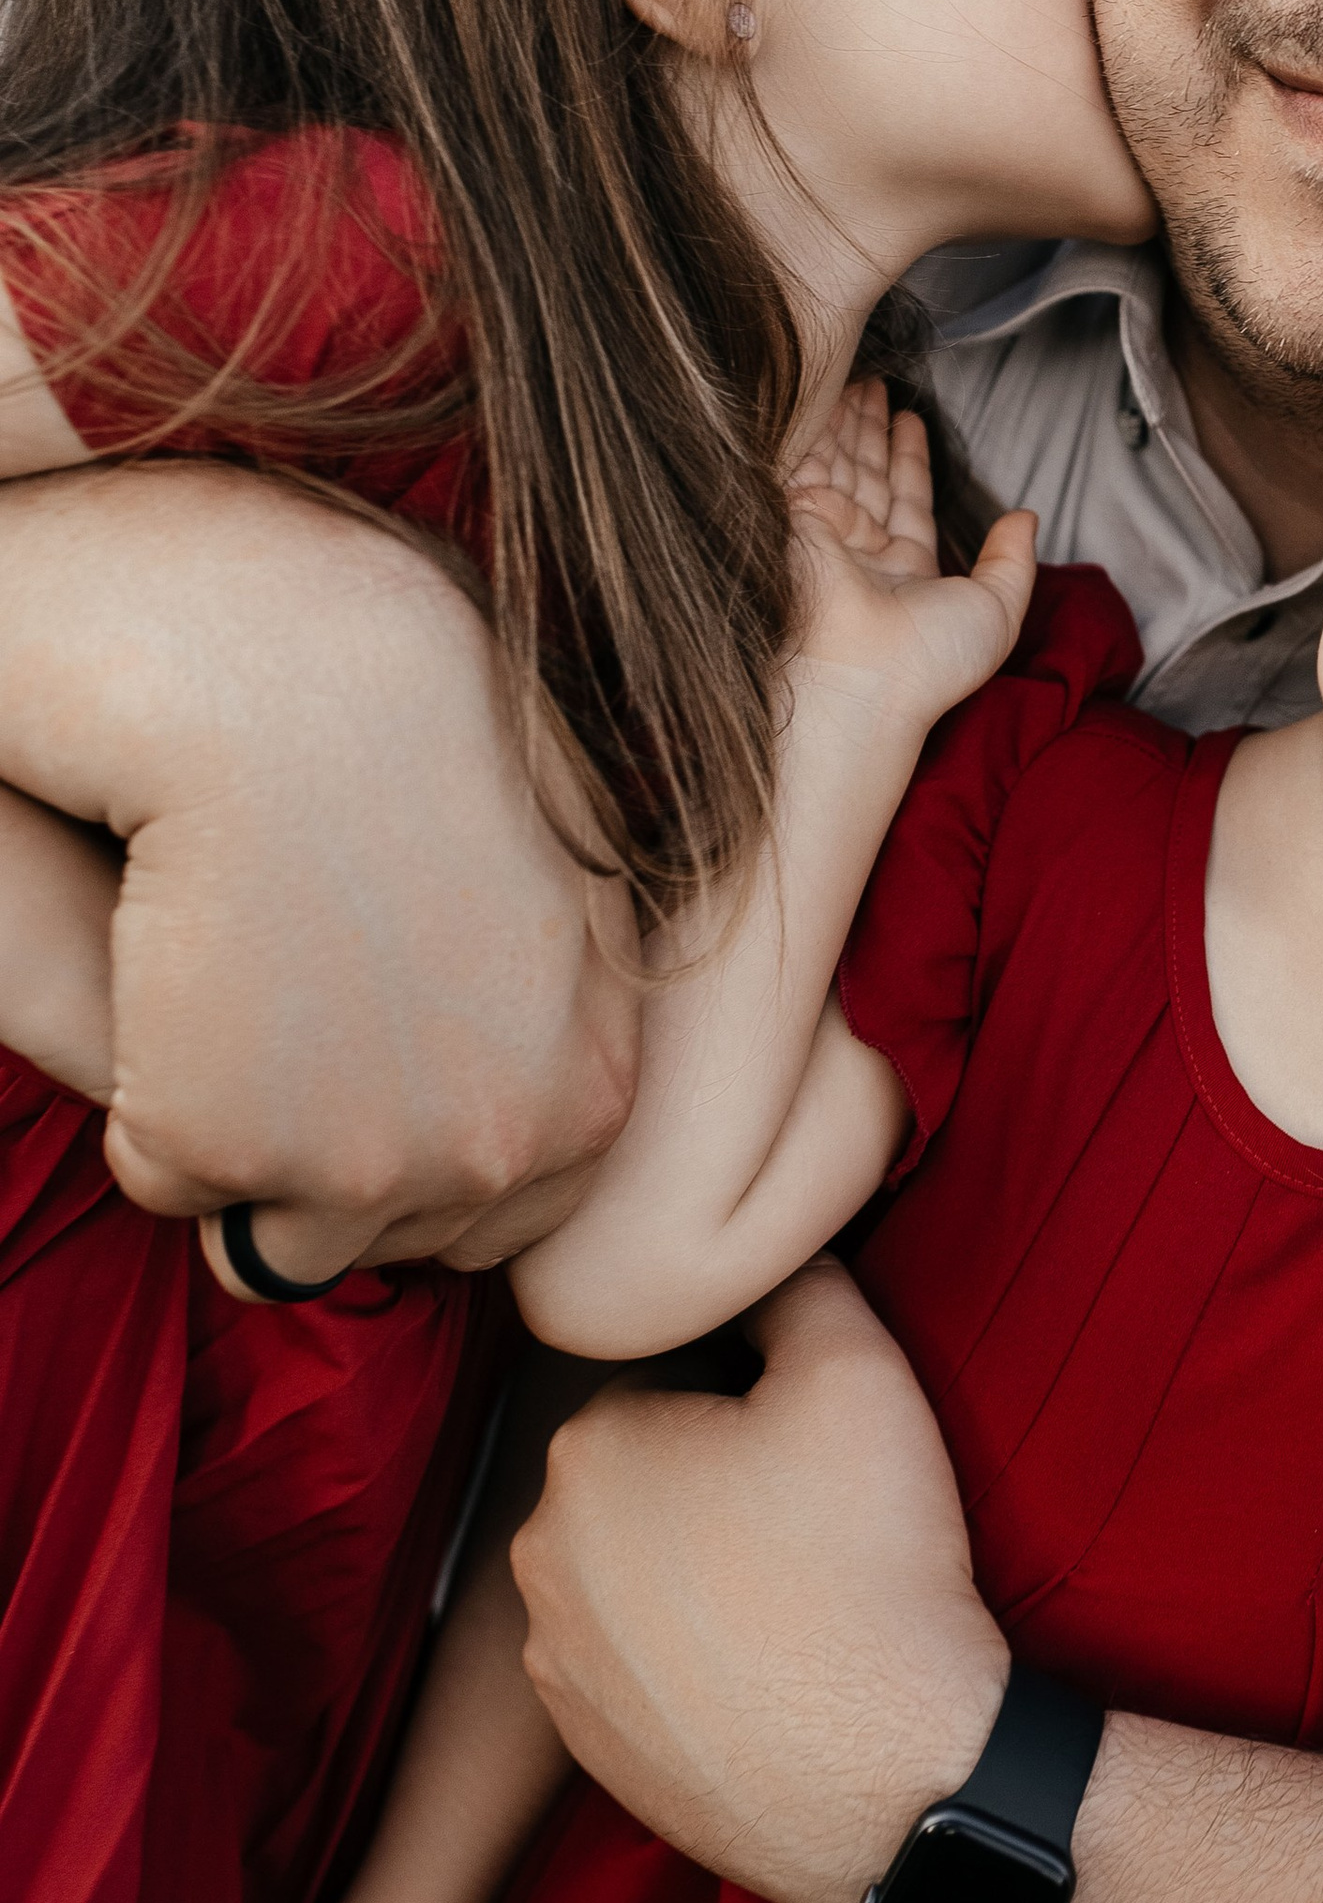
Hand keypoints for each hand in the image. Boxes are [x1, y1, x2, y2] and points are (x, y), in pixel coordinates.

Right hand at [0, 465, 635, 1245]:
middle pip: (391, 1233)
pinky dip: (149, 1102)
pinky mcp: (223, 1146)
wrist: (292, 670)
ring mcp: (359, 1163)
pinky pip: (165, 1178)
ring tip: (243, 981)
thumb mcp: (576, 866)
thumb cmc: (424, 726)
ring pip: (277, 1231)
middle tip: (296, 993)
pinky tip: (178, 967)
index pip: (503, 1206)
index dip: (421, 1124)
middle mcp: (495, 1152)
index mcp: (593, 1095)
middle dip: (336, 1151)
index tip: (376, 1024)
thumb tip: (531, 1086)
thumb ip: (573, 998)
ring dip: (244, 1138)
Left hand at [513, 1255, 1008, 1902]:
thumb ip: (800, 1280)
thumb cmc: (869, 1563)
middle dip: (717, 1484)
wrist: (892, 1778)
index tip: (816, 1449)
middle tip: (815, 1522)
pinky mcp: (587, 1750)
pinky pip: (636, 1664)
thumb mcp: (858, 1370)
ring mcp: (554, 1663)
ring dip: (698, 1572)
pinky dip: (689, 1659)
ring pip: (635, 1572)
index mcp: (586, 1444)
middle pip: (647, 1477)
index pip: (677, 1381)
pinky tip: (768, 1672)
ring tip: (798, 1601)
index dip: (759, 1403)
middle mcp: (538, 1551)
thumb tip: (770, 1253)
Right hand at [788, 378, 1033, 722]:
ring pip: (838, 462)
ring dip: (846, 419)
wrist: (862, 681)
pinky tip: (824, 391)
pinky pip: (808, 461)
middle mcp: (861, 552)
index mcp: (905, 572)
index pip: (907, 499)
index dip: (909, 458)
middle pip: (868, 474)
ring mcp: (825, 536)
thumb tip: (1027, 516)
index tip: (910, 420)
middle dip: (870, 428)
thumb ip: (1013, 560)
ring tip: (856, 374)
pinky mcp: (794, 520)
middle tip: (876, 382)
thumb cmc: (930, 662)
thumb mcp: (997, 609)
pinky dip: (816, 426)